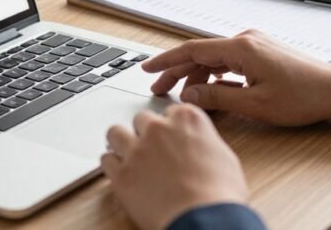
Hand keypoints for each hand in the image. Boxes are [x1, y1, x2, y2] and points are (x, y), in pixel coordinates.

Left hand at [103, 104, 248, 229]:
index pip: (170, 111)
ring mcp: (137, 149)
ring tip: (129, 157)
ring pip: (115, 133)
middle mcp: (158, 128)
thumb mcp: (224, 156)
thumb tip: (200, 147)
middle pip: (141, 119)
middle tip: (152, 150)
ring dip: (122, 143)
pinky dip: (113, 167)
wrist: (205, 218)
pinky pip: (106, 160)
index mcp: (187, 119)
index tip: (171, 137)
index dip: (170, 126)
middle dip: (145, 133)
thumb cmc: (220, 193)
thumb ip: (204, 142)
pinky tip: (122, 175)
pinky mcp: (122, 174)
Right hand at [143, 30, 330, 125]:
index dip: (166, 61)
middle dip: (177, 71)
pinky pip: (229, 61)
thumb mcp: (255, 104)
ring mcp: (255, 45)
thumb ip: (218, 98)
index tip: (147, 69)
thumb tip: (189, 97)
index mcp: (241, 48)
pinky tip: (210, 91)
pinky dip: (215, 75)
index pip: (192, 50)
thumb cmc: (304, 97)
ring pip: (214, 59)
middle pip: (201, 53)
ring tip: (184, 97)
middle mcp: (246, 40)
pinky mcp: (262, 53)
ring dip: (197, 76)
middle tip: (159, 89)